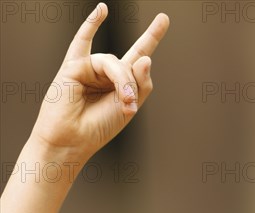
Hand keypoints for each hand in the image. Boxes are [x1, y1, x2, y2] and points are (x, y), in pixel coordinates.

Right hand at [30, 2, 168, 162]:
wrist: (73, 140)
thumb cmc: (99, 127)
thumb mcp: (129, 107)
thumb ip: (141, 84)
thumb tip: (147, 58)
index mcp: (122, 83)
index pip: (139, 55)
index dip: (152, 37)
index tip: (164, 18)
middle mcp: (107, 72)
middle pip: (131, 64)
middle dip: (133, 81)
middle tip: (129, 102)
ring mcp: (91, 67)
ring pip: (115, 64)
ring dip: (123, 82)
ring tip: (123, 102)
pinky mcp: (74, 66)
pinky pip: (83, 42)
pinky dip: (92, 25)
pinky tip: (102, 10)